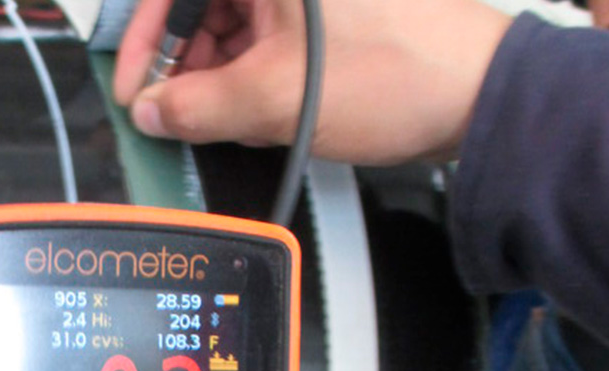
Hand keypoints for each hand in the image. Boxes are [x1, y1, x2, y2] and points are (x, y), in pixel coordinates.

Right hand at [113, 0, 510, 163]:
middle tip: (169, 113)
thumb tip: (152, 112)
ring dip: (215, 77)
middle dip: (181, 65)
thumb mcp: (271, 99)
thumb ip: (195, 107)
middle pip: (203, 8)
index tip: (134, 87)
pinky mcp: (329, 21)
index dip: (143, 40)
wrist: (474, 98)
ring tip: (216, 121)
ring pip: (234, 29)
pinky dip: (248, 79)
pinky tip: (250, 114)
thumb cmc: (399, 73)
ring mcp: (311, 0)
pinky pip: (266, 43)